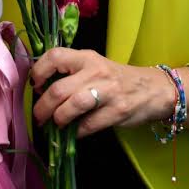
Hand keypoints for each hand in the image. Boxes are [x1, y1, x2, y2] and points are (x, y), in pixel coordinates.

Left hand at [30, 47, 173, 136]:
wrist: (154, 89)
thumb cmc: (117, 78)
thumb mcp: (95, 66)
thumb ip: (71, 73)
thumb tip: (41, 91)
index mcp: (87, 57)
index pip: (54, 56)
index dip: (38, 71)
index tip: (35, 85)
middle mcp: (96, 71)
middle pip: (58, 89)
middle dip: (42, 107)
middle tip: (39, 116)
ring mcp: (108, 91)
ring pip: (72, 106)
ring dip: (58, 120)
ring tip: (55, 125)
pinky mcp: (117, 111)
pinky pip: (88, 125)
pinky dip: (76, 132)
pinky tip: (74, 132)